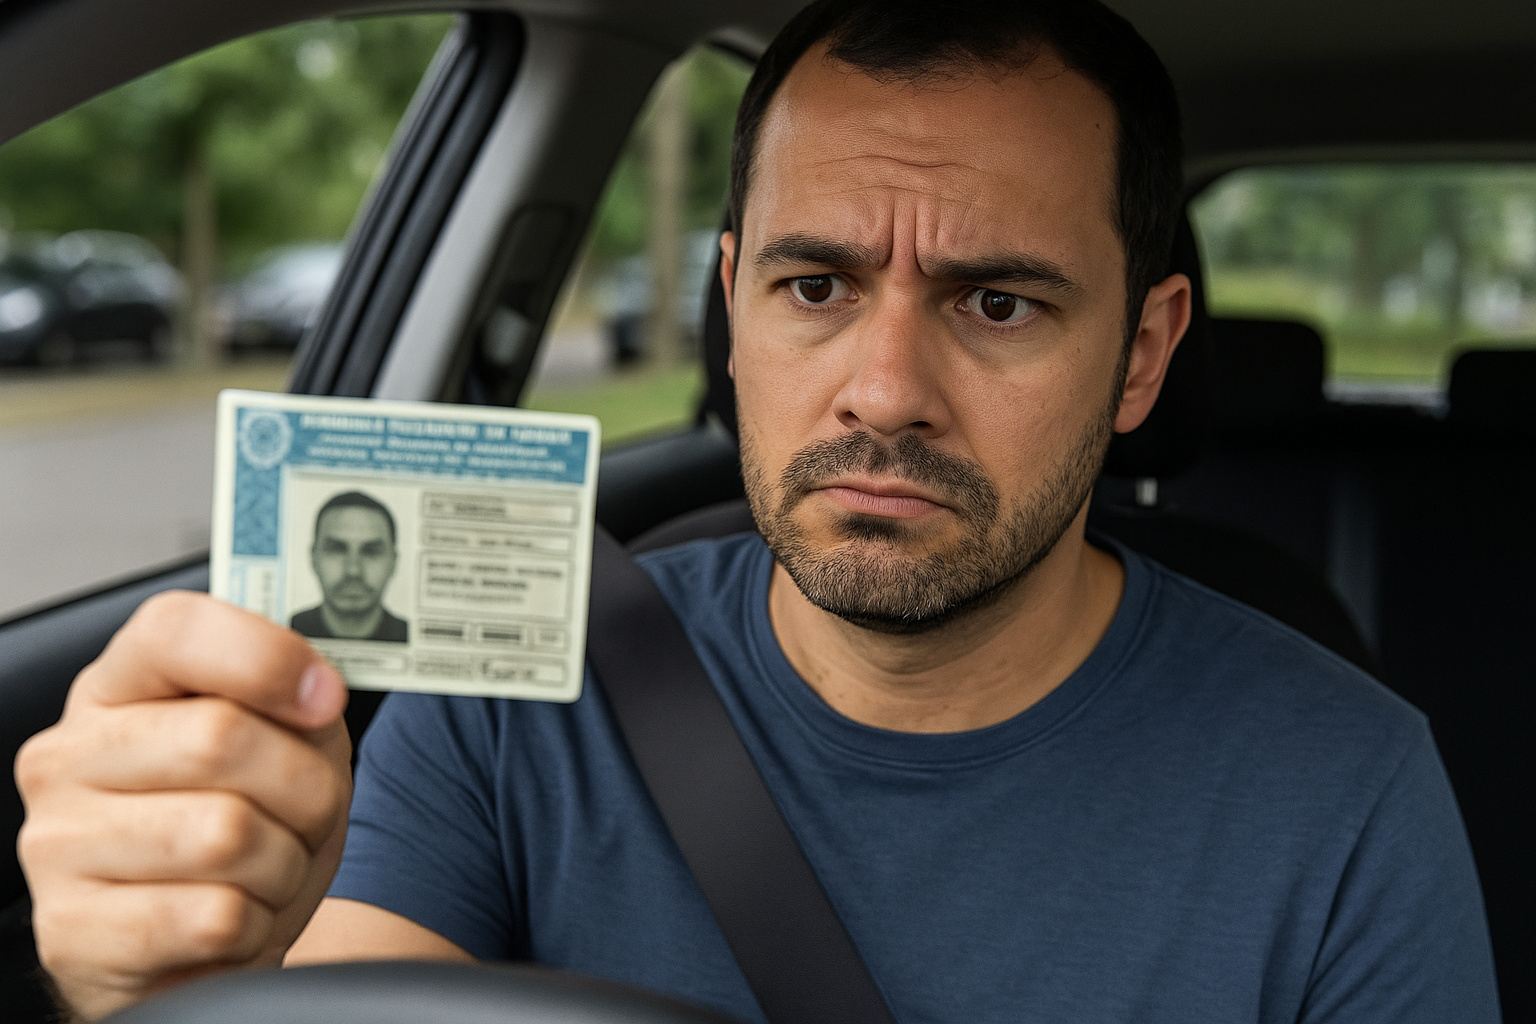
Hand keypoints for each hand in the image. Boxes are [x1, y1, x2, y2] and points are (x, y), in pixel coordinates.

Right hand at [15, 591, 351, 1020]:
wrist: (201, 950)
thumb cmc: (248, 828)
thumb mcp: (287, 747)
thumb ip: (298, 701)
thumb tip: (317, 690)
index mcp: (119, 687)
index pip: (175, 630)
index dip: (266, 658)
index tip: (324, 698)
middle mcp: (69, 756)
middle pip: (220, 736)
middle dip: (304, 787)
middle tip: (308, 813)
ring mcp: (57, 845)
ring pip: (228, 834)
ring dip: (284, 862)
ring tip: (267, 871)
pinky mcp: (71, 934)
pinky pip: (215, 916)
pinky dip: (256, 924)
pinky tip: (235, 921)